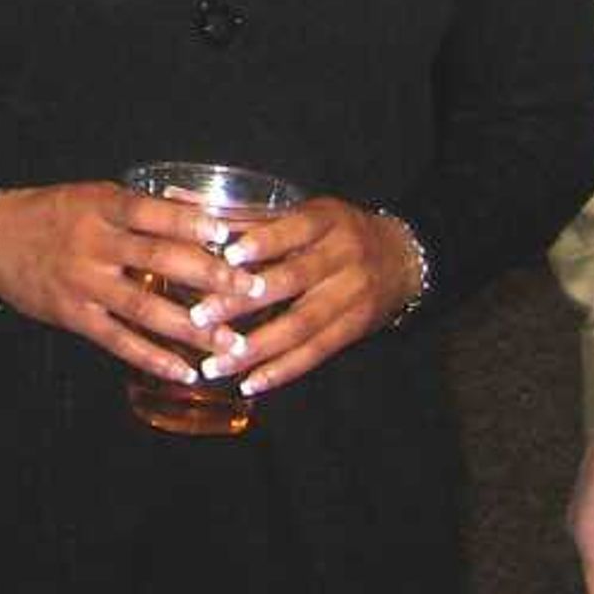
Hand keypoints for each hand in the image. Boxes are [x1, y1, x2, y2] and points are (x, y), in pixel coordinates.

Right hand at [0, 179, 276, 395]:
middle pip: (160, 259)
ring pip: (146, 308)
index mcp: (102, 207)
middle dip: (211, 277)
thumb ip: (138, 209)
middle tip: (254, 290)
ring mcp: (85, 283)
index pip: (153, 213)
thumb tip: (200, 216)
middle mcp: (95, 244)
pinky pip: (119, 340)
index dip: (192, 223)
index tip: (231, 236)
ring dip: (192, 328)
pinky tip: (184, 371)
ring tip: (232, 344)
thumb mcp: (91, 197)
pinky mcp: (74, 316)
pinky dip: (153, 358)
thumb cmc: (53, 214)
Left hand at [213, 197, 422, 397]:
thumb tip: (189, 209)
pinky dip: (281, 371)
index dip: (263, 242)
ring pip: (300, 326)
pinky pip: (315, 353)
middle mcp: (343, 257)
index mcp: (327, 221)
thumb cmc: (338, 231)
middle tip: (200, 317)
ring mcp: (351, 296)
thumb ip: (255, 216)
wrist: (404, 257)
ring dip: (255, 349)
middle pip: (291, 281)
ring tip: (214, 364)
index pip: (294, 230)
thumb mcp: (309, 214)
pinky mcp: (354, 328)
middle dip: (242, 302)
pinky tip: (250, 384)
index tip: (227, 256)